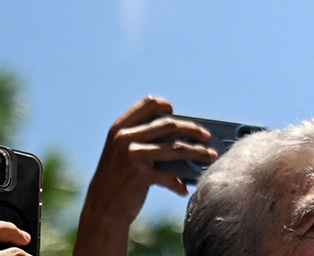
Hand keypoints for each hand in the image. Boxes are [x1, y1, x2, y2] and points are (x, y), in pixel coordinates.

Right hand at [72, 96, 216, 255]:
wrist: (101, 210)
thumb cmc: (119, 179)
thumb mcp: (123, 153)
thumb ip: (144, 139)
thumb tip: (188, 133)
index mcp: (120, 128)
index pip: (148, 103)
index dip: (165, 105)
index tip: (177, 112)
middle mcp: (125, 138)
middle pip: (170, 124)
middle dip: (193, 129)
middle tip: (208, 136)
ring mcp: (132, 155)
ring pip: (177, 148)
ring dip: (198, 152)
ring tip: (212, 156)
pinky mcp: (140, 175)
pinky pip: (170, 177)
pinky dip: (179, 184)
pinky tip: (185, 190)